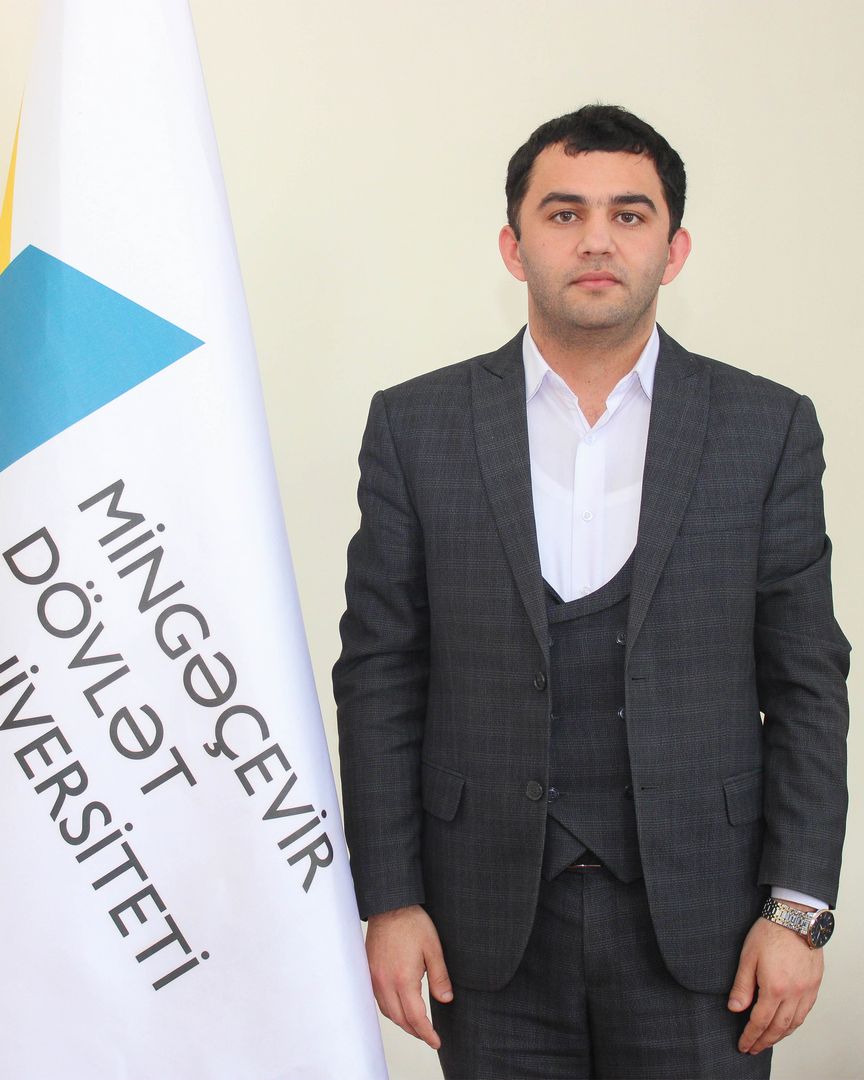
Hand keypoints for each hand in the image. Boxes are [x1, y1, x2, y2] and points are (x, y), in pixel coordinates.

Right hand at [365, 904, 453, 1049]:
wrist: (389, 906)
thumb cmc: (412, 924)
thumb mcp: (433, 948)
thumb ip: (440, 977)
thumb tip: (446, 999)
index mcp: (403, 979)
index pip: (416, 1018)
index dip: (427, 1033)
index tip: (436, 1041)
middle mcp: (385, 983)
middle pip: (400, 1019)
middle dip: (415, 1032)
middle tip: (429, 1036)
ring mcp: (374, 978)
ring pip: (387, 1012)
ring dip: (402, 1022)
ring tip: (416, 1024)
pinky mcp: (369, 972)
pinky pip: (379, 1000)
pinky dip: (390, 1009)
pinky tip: (399, 1006)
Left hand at [727, 905, 823, 1054]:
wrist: (795, 917)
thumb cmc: (769, 932)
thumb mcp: (747, 956)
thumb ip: (742, 985)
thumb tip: (735, 1009)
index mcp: (774, 987)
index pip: (760, 1021)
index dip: (750, 1036)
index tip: (743, 1045)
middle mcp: (793, 994)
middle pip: (778, 1027)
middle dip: (764, 1041)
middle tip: (753, 1048)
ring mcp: (807, 991)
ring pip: (794, 1023)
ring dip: (780, 1035)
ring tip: (768, 1040)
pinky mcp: (814, 985)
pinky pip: (806, 1012)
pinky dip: (795, 1023)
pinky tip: (787, 1024)